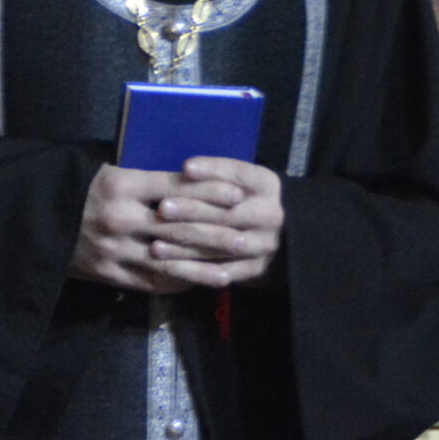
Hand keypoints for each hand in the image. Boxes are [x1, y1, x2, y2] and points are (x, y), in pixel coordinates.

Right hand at [68, 159, 284, 291]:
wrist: (37, 221)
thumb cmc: (81, 190)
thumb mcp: (109, 173)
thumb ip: (147, 179)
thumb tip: (193, 178)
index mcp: (120, 183)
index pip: (174, 187)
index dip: (208, 191)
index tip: (236, 194)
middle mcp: (119, 216)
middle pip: (177, 226)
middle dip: (214, 232)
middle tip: (243, 235)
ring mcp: (114, 249)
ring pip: (167, 259)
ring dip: (201, 265)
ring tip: (231, 267)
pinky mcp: (108, 273)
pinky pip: (150, 281)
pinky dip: (177, 282)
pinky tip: (199, 282)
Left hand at [142, 157, 283, 288]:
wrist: (283, 237)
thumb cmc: (247, 201)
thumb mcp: (242, 181)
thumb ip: (218, 177)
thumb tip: (184, 172)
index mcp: (267, 185)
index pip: (239, 173)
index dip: (212, 169)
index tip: (185, 167)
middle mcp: (271, 214)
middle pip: (228, 213)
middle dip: (192, 210)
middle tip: (161, 209)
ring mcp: (265, 244)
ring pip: (221, 245)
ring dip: (186, 245)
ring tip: (155, 244)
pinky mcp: (256, 269)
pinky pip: (220, 272)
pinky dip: (192, 270)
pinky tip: (168, 266)